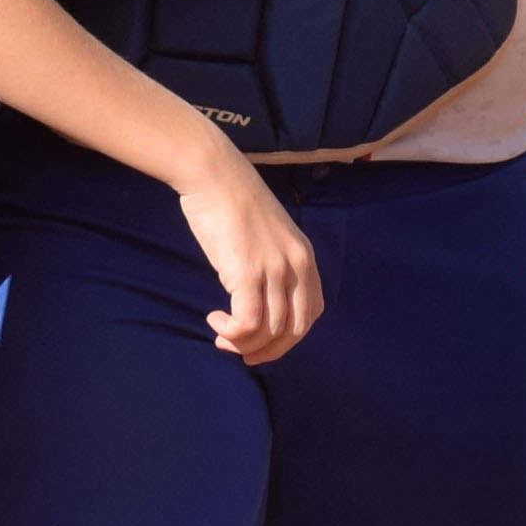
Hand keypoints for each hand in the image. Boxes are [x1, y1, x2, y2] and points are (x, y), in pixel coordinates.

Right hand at [174, 150, 321, 363]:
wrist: (214, 174)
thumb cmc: (232, 202)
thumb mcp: (268, 235)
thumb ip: (272, 264)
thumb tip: (259, 298)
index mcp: (305, 257)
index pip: (311, 314)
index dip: (287, 337)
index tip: (262, 340)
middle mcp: (296, 266)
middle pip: (294, 330)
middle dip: (268, 350)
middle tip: (240, 351)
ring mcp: (274, 269)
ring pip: (270, 330)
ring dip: (243, 343)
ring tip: (220, 334)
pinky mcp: (247, 272)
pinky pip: (248, 322)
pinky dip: (232, 332)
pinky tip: (215, 320)